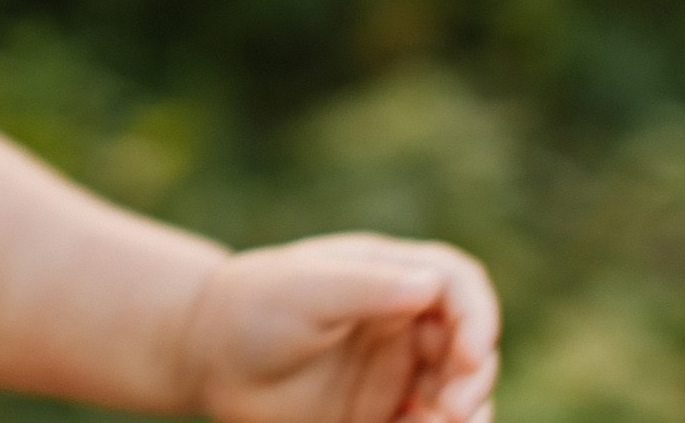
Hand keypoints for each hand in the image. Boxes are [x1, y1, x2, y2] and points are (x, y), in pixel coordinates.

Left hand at [181, 234, 499, 422]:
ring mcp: (397, 369)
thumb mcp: (304, 289)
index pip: (459, 286)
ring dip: (463, 416)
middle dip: (473, 379)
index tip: (468, 354)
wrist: (207, 355)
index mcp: (389, 275)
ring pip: (460, 393)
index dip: (478, 316)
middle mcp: (404, 321)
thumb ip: (365, 287)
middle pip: (470, 346)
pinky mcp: (384, 412)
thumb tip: (431, 285)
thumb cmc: (252, 306)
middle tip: (451, 410)